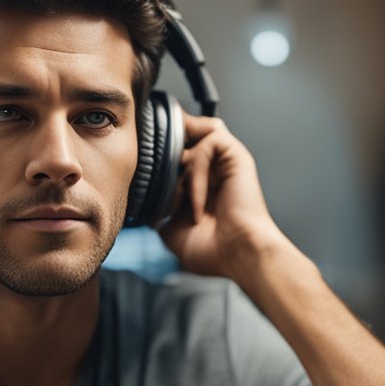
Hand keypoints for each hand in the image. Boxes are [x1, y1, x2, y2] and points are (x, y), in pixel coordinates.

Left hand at [158, 114, 287, 279]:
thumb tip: (145, 202)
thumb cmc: (213, 251)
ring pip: (199, 129)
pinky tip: (196, 199)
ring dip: (182, 156)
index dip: (157, 160)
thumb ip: (160, 208)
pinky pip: (209, 143)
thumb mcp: (171, 231)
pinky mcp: (237, 157)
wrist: (238, 256)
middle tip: (157, 178)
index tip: (147, 188)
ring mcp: (225, 161)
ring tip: (179, 191)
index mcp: (200, 183)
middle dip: (166, 150)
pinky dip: (196, 169)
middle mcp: (213, 168)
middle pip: (188, 131)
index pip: (176, 150)